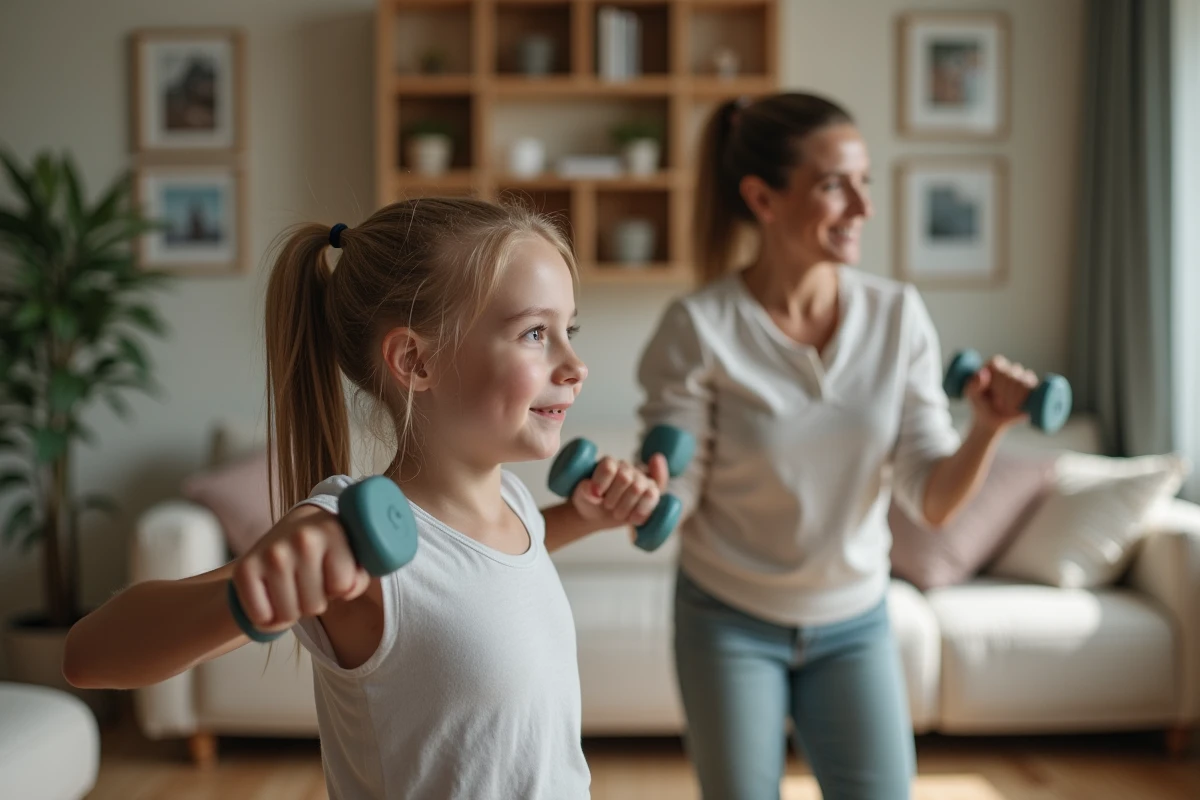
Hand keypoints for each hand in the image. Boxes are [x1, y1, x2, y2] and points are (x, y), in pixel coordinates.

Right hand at [230, 505, 370, 634]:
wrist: (290, 529)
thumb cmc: (326, 550)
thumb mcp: (351, 555)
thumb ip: (359, 576)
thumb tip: (348, 591)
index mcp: (332, 531)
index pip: (343, 586)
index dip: (339, 587)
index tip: (331, 572)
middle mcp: (302, 539)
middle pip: (315, 606)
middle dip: (314, 601)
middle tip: (308, 581)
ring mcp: (271, 552)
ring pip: (288, 615)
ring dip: (292, 610)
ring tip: (293, 587)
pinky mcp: (245, 568)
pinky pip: (262, 617)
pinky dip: (266, 616)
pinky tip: (271, 595)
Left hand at [570, 454, 669, 530]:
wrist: (598, 515)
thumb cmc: (590, 502)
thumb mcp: (582, 497)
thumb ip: (585, 490)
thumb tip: (591, 488)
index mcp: (608, 463)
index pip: (609, 467)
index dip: (601, 482)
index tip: (596, 495)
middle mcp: (626, 467)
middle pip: (624, 478)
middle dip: (613, 498)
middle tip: (607, 506)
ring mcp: (641, 479)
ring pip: (639, 488)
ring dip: (625, 506)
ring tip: (617, 513)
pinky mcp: (651, 493)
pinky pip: (652, 496)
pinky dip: (641, 510)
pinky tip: (632, 519)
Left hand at [965, 354, 1038, 433]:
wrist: (990, 422)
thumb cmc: (979, 404)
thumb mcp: (971, 395)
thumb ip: (973, 384)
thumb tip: (982, 373)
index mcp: (994, 367)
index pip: (997, 362)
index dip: (994, 376)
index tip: (988, 390)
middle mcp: (1009, 370)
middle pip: (1011, 372)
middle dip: (1002, 391)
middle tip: (996, 404)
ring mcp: (1022, 380)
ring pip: (1023, 380)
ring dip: (1013, 397)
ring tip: (1005, 407)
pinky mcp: (1032, 391)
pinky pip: (1033, 388)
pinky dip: (1023, 399)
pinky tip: (1016, 407)